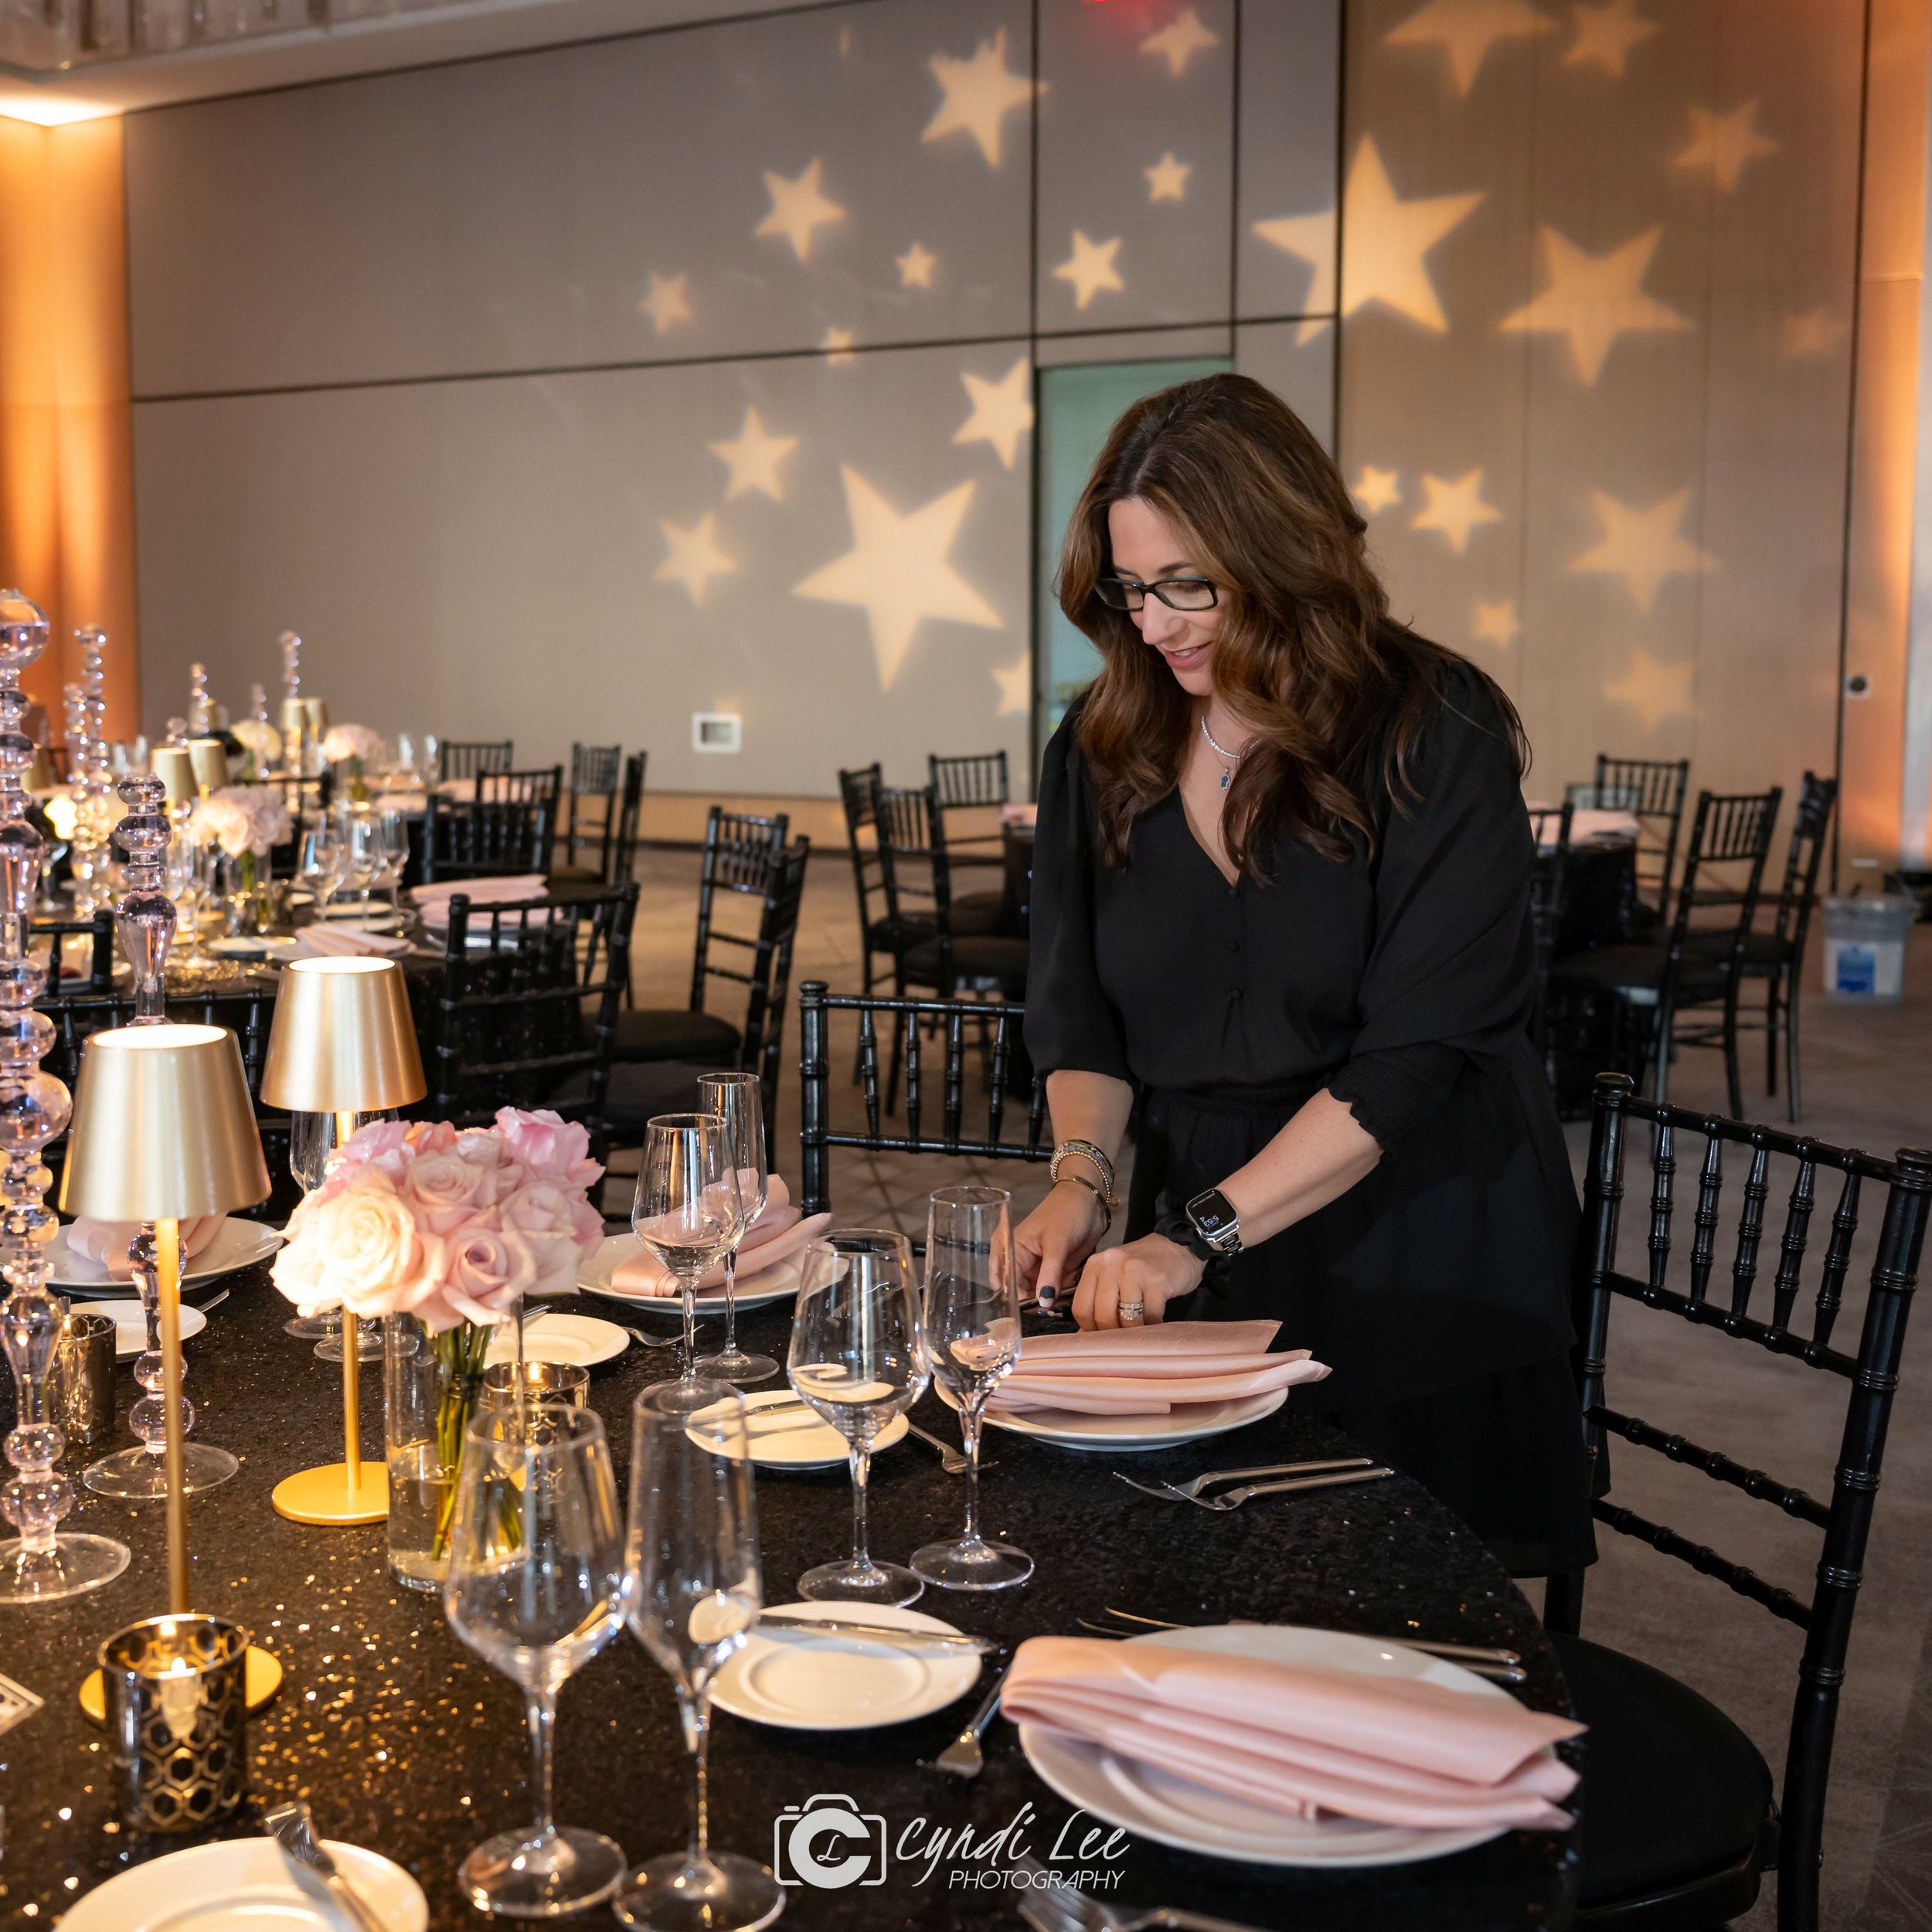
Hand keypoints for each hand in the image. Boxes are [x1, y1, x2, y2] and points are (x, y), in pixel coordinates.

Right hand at [1015, 1180, 1108, 1308]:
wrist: (1091, 1203)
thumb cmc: (1067, 1213)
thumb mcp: (1057, 1243)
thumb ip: (1050, 1274)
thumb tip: (1042, 1304)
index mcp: (1011, 1249)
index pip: (1006, 1282)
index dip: (1015, 1300)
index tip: (1030, 1314)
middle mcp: (1021, 1261)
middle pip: (1021, 1292)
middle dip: (1035, 1305)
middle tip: (1050, 1313)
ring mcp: (1039, 1268)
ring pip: (1038, 1295)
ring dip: (1049, 1304)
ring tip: (1061, 1308)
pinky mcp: (1056, 1272)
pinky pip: (1054, 1291)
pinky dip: (1061, 1298)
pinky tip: (1068, 1302)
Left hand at [1070, 1233, 1204, 1329]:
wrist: (1178, 1250)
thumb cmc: (1141, 1269)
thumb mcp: (1113, 1278)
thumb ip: (1097, 1301)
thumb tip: (1084, 1337)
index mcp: (1095, 1265)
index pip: (1081, 1308)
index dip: (1090, 1329)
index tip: (1101, 1334)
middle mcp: (1111, 1265)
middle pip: (1103, 1316)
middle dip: (1115, 1333)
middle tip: (1125, 1334)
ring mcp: (1134, 1271)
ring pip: (1127, 1319)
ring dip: (1136, 1329)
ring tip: (1142, 1325)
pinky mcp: (1157, 1280)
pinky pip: (1150, 1316)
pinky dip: (1153, 1324)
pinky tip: (1156, 1319)